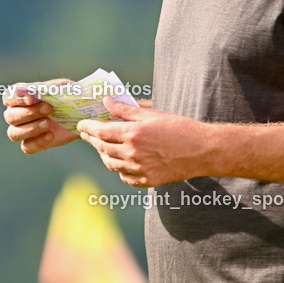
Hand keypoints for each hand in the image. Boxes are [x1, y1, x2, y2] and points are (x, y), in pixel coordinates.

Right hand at [2, 80, 79, 153]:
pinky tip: (51, 136)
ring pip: (14, 133)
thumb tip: (50, 88)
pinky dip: (37, 142)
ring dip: (31, 129)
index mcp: (21, 97)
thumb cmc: (67, 97)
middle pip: (10, 116)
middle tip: (49, 109)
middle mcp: (17, 114)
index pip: (8, 97)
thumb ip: (54, 87)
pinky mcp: (33, 143)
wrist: (81, 115)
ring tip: (48, 124)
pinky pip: (27, 147)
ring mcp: (23, 130)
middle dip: (28, 113)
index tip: (32, 98)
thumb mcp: (63, 88)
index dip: (16, 98)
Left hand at [77, 96, 212, 187]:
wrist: (202, 150)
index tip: (81, 125)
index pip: (100, 131)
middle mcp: (132, 153)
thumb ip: (126, 110)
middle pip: (102, 148)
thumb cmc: (178, 128)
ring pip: (111, 164)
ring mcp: (139, 170)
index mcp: (133, 134)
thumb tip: (107, 101)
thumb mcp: (152, 114)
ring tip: (102, 147)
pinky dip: (119, 168)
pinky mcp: (147, 181)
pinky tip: (121, 161)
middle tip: (87, 134)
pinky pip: (124, 176)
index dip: (88, 128)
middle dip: (92, 140)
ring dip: (103, 154)